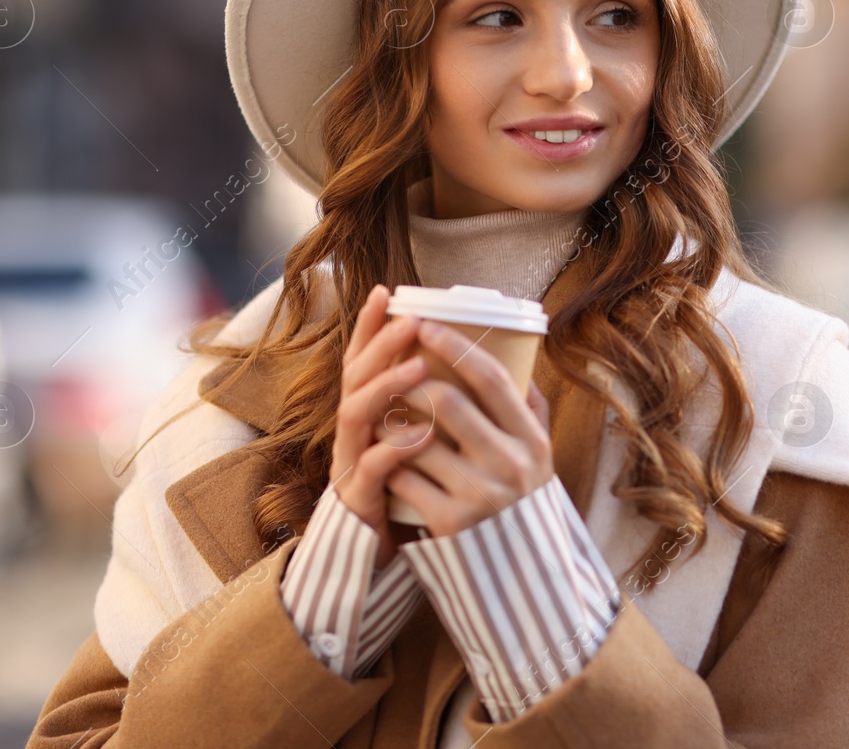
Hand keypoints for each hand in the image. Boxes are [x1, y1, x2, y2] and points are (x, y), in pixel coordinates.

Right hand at [329, 284, 435, 567]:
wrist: (380, 556)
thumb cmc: (410, 491)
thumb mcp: (427, 444)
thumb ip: (445, 410)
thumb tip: (496, 376)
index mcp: (371, 414)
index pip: (366, 359)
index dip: (371, 327)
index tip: (388, 293)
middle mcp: (355, 431)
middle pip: (355, 377)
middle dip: (382, 346)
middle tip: (412, 323)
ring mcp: (352, 462)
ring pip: (356, 415)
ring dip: (387, 388)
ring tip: (419, 369)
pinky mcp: (358, 499)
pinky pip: (370, 469)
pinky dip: (393, 451)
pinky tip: (417, 437)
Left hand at [385, 318, 553, 537]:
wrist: (526, 581)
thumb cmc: (525, 507)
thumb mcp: (541, 459)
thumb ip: (531, 412)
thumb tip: (517, 360)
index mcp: (531, 441)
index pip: (492, 378)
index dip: (456, 346)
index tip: (427, 326)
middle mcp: (509, 464)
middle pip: (448, 401)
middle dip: (412, 381)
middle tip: (393, 371)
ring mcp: (478, 494)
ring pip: (417, 438)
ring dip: (392, 421)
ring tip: (381, 411)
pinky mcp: (449, 523)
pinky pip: (404, 477)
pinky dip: (389, 462)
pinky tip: (384, 457)